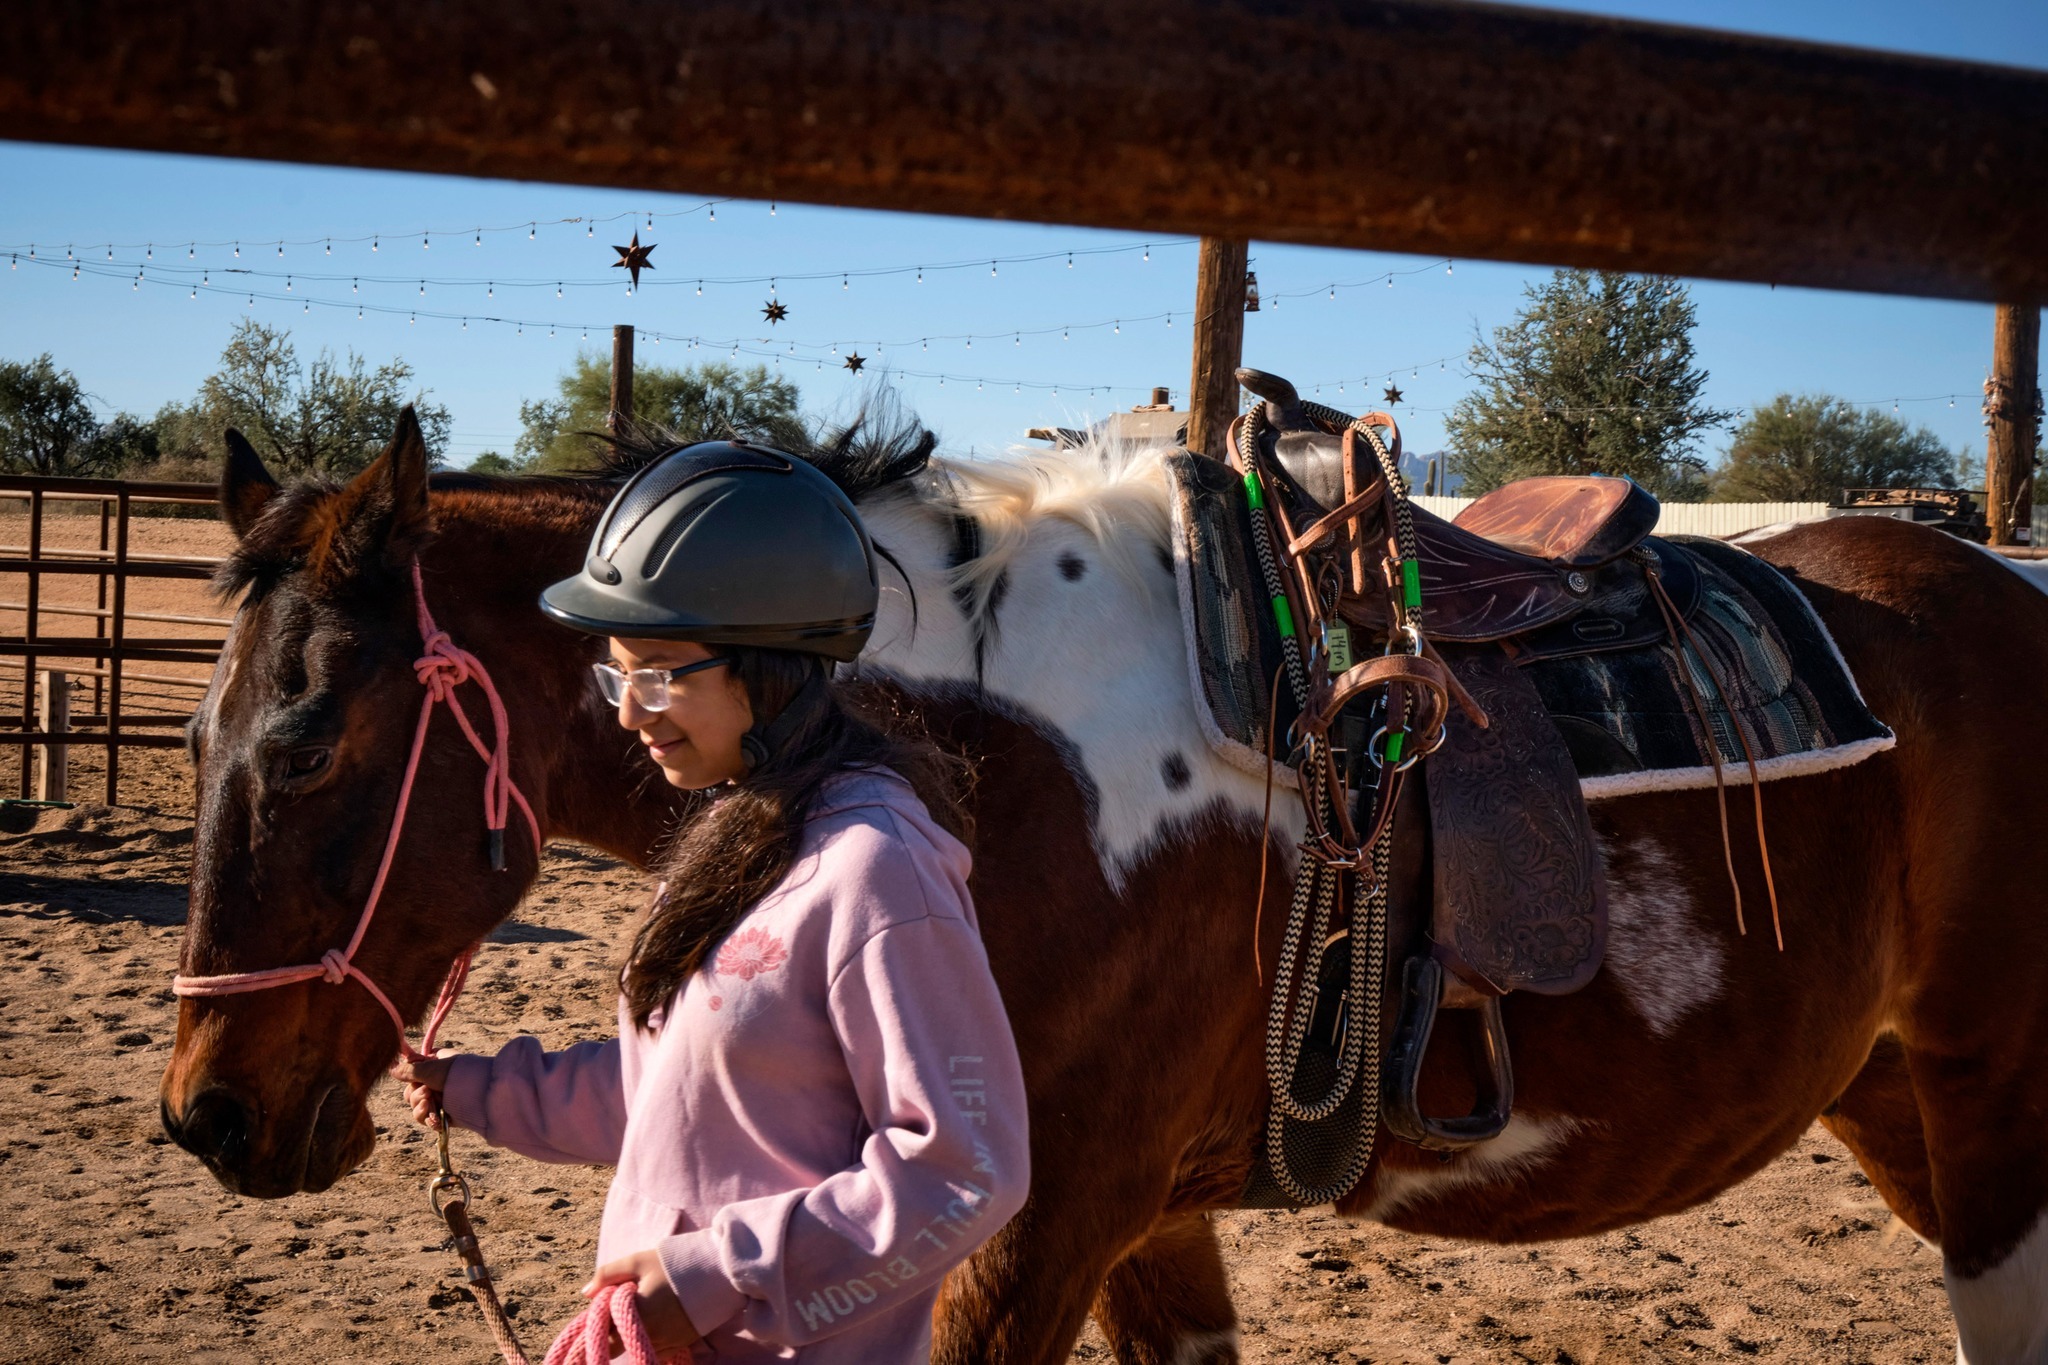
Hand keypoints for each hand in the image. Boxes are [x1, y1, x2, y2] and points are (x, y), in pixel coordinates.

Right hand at [390, 1049, 456, 1129]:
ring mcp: (440, 1099)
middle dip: (415, 1095)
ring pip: (417, 1108)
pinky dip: (428, 1119)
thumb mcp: (429, 1069)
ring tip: (429, 1103)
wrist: (479, 1094)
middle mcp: (436, 1083)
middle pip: (410, 1093)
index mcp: (434, 1067)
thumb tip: (392, 1069)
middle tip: (427, 1092)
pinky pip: (427, 1120)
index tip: (418, 1077)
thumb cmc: (455, 1074)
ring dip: (419, 1107)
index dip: (411, 1078)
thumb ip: (409, 1071)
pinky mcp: (444, 1115)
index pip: (412, 1074)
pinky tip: (435, 1119)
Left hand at [582, 1249, 701, 1355]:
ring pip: (635, 1350)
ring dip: (630, 1337)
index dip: (597, 1322)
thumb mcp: (637, 1261)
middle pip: (616, 1347)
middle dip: (612, 1333)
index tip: (600, 1311)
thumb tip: (586, 1292)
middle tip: (617, 1314)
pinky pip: (654, 1352)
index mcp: (634, 1314)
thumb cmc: (674, 1264)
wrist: (717, 1273)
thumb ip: (607, 1274)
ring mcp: (666, 1344)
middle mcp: (649, 1335)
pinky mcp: (680, 1346)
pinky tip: (655, 1324)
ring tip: (640, 1314)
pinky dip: (649, 1342)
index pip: (602, 1332)